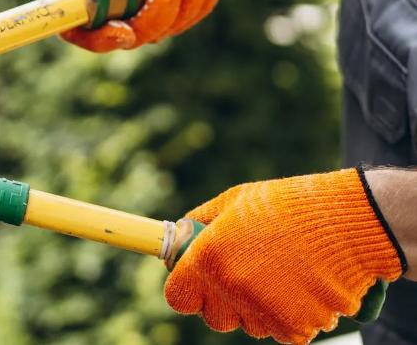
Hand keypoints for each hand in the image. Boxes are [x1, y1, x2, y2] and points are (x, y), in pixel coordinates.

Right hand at [57, 0, 228, 51]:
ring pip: (165, 29)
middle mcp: (110, 8)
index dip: (100, 39)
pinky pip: (186, 17)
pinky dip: (202, 1)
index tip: (123, 31)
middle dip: (158, 14)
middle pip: (132, 35)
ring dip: (187, 5)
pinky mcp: (170, 6)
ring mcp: (142, 10)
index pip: (81, 30)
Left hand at [164, 168, 403, 344]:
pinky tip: (305, 286)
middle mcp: (231, 289)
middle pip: (215, 318)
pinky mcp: (295, 328)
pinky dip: (293, 314)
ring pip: (251, 325)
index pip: (179, 297)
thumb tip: (184, 233)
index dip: (189, 290)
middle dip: (226, 303)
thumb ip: (204, 221)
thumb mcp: (237, 200)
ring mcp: (264, 312)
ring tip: (285, 274)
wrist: (351, 222)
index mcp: (209, 259)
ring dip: (262, 307)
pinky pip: (283, 330)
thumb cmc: (292, 206)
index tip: (200, 282)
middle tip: (249, 278)